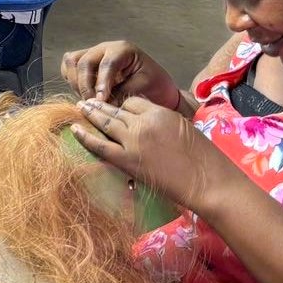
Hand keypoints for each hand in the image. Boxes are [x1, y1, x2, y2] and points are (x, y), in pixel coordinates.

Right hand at [60, 41, 180, 107]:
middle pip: (84, 61)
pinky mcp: (85, 61)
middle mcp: (105, 48)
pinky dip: (71, 79)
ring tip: (87, 99)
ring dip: (76, 82)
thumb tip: (100, 103)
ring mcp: (93, 53)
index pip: (107, 64)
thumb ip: (121, 93)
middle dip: (86, 85)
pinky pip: (68, 66)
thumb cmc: (153, 86)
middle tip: (93, 104)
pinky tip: (82, 92)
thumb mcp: (143, 89)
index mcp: (123, 50)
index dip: (101, 83)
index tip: (101, 100)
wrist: (155, 85)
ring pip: (72, 61)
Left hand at [70, 97, 246, 211]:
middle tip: (86, 102)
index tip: (115, 107)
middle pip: (116, 109)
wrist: (207, 180)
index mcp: (160, 112)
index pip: (133, 102)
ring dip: (91, 114)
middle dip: (100, 105)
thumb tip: (147, 120)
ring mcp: (133, 141)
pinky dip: (85, 136)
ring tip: (80, 108)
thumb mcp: (184, 128)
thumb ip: (162, 121)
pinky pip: (99, 145)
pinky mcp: (127, 160)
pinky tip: (75, 129)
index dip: (123, 105)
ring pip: (106, 123)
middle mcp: (143, 122)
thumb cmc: (204, 158)